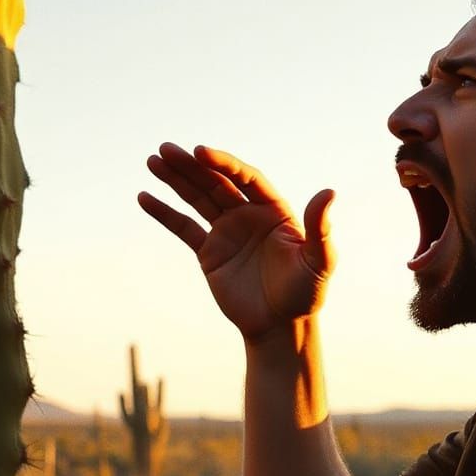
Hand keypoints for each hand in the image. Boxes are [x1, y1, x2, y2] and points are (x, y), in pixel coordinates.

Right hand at [138, 143, 334, 341]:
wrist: (280, 326)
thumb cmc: (305, 294)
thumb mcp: (319, 262)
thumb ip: (320, 228)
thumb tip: (329, 192)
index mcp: (274, 210)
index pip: (245, 178)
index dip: (223, 164)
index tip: (200, 152)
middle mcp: (249, 214)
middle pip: (216, 183)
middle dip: (192, 166)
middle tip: (166, 149)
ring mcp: (227, 231)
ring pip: (198, 199)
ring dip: (176, 180)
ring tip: (153, 161)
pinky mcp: (209, 252)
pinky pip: (184, 228)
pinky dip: (165, 213)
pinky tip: (145, 197)